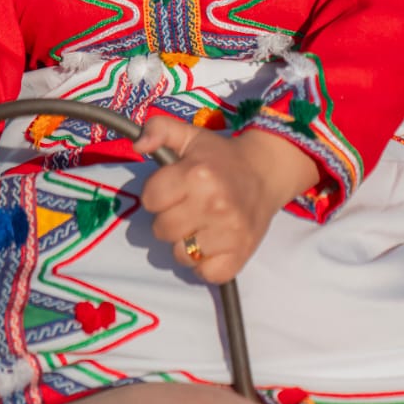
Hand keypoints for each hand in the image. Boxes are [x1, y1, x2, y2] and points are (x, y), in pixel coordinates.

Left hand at [134, 114, 317, 284]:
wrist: (265, 173)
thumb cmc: (220, 156)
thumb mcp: (189, 135)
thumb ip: (158, 130)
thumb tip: (138, 144)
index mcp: (197, 174)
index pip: (150, 199)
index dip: (156, 194)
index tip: (172, 188)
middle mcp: (213, 204)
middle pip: (161, 230)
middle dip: (168, 218)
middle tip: (186, 207)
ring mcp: (228, 233)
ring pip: (180, 255)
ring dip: (184, 243)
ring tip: (198, 225)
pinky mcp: (239, 256)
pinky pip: (204, 274)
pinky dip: (204, 264)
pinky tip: (211, 243)